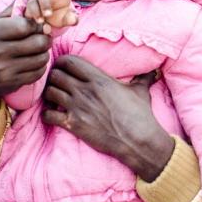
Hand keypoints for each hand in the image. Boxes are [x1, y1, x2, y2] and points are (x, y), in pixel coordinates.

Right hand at [0, 5, 49, 119]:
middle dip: (45, 40)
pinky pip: (39, 72)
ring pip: (42, 58)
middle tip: (42, 40)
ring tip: (37, 52)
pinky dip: (40, 67)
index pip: (27, 25)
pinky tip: (32, 64)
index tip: (38, 27)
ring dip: (43, 54)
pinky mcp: (11, 82)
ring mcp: (4, 68)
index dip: (38, 25)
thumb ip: (11, 11)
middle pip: (39, 42)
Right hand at [21, 0, 76, 28]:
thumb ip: (71, 19)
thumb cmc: (60, 17)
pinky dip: (35, 13)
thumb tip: (73, 19)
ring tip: (48, 14)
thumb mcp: (66, 19)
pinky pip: (31, 4)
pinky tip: (41, 21)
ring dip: (44, 3)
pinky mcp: (31, 3)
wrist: (46, 23)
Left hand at [41, 55, 172, 180]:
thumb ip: (143, 78)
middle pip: (56, 75)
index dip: (63, 62)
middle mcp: (85, 90)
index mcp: (100, 79)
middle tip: (57, 82)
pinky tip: (54, 115)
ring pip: (49, 93)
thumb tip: (154, 71)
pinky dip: (48, 114)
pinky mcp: (73, 124)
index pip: (70, 62)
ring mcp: (77, 107)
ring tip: (55, 97)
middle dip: (54, 77)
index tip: (65, 67)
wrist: (137, 139)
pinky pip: (48, 115)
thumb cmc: (140, 114)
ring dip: (49, 94)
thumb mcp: (141, 91)